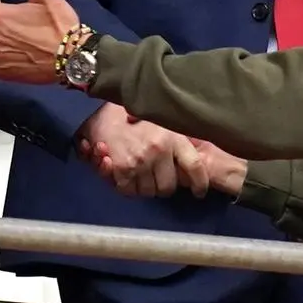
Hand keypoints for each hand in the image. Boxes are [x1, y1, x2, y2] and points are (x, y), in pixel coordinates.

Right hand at [78, 105, 207, 197]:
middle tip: (158, 178)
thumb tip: (194, 161)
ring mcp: (140, 161)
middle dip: (163, 186)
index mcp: (173, 137)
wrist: (102, 109)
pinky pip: (129, 191)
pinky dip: (128, 187)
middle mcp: (159, 150)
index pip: (194, 166)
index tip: (199, 192)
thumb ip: (179, 140)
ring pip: (149, 192)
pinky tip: (126, 174)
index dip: (200, 183)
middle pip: (169, 187)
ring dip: (145, 187)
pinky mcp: (122, 169)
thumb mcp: (163, 122)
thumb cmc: (135, 116)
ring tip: (140, 173)